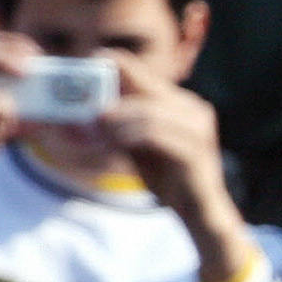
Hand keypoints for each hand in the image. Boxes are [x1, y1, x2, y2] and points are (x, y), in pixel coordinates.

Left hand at [98, 51, 253, 281]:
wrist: (200, 215)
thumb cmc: (169, 180)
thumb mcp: (139, 147)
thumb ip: (122, 125)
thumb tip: (88, 108)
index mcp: (179, 102)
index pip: (140, 72)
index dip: (111, 66)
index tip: (81, 72)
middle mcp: (192, 108)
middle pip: (142, 85)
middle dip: (108, 93)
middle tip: (81, 106)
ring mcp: (197, 127)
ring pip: (148, 110)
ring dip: (117, 120)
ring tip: (95, 131)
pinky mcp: (195, 150)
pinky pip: (154, 134)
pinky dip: (127, 137)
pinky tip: (111, 146)